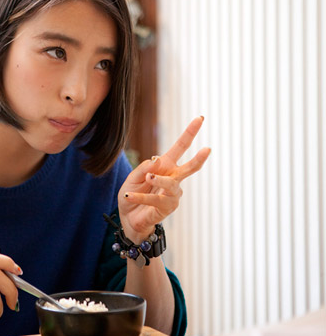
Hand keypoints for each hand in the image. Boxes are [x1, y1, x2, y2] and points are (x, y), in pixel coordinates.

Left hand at [118, 116, 210, 241]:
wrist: (128, 217)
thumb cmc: (133, 193)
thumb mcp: (132, 177)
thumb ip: (143, 167)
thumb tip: (156, 159)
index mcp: (165, 166)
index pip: (180, 147)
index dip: (190, 133)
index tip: (200, 118)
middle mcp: (173, 178)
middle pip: (189, 167)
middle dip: (198, 158)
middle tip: (208, 149)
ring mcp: (172, 194)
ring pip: (171, 184)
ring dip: (159, 180)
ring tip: (149, 177)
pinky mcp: (167, 208)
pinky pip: (154, 199)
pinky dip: (141, 196)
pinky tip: (130, 195)